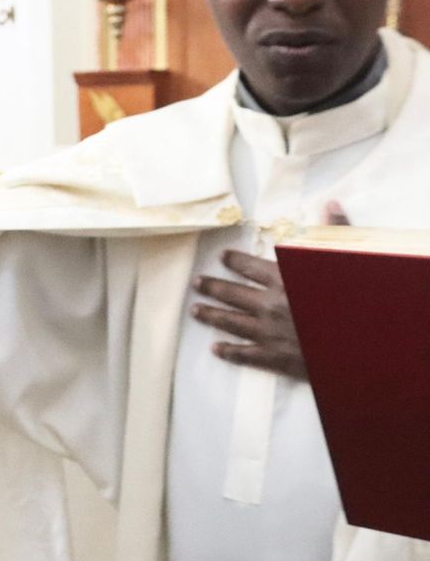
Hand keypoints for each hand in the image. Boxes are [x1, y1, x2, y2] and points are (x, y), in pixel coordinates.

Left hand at [189, 203, 347, 379]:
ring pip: (230, 322)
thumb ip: (335, 232)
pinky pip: (245, 354)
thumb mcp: (347, 261)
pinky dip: (229, 351)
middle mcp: (269, 305)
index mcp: (284, 279)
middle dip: (212, 287)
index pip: (250, 266)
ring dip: (211, 315)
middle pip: (231, 294)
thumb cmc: (357, 301)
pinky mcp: (275, 357)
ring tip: (195, 310)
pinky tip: (216, 349)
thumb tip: (331, 203)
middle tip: (196, 283)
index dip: (234, 261)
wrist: (365, 344)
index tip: (222, 257)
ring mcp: (269, 333)